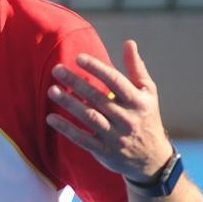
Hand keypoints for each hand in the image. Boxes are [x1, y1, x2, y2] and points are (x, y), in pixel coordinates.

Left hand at [45, 39, 173, 182]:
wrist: (151, 159)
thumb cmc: (146, 117)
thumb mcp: (148, 93)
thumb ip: (137, 68)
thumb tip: (129, 43)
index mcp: (139, 102)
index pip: (116, 81)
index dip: (97, 68)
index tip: (78, 57)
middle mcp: (127, 119)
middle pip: (98, 98)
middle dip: (76, 82)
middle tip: (57, 69)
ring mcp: (115, 136)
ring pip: (89, 117)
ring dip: (69, 103)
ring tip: (52, 90)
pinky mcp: (104, 151)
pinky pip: (82, 139)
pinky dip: (66, 128)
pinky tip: (51, 117)